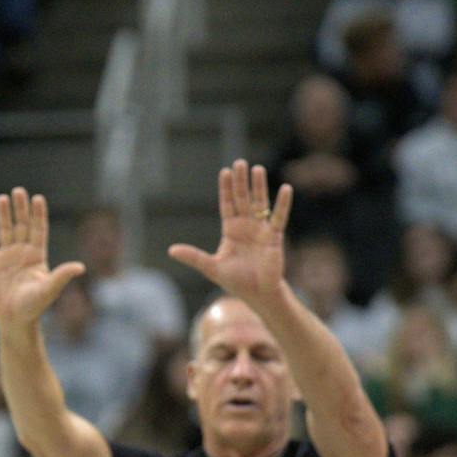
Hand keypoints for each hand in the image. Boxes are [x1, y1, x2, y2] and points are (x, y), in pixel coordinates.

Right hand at [0, 187, 85, 332]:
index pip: (39, 230)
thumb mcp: (49, 289)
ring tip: (2, 198)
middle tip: (19, 191)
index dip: (38, 214)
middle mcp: (23, 252)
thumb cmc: (34, 307)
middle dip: (21, 209)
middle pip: (22, 225)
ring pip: (5, 230)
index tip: (38, 198)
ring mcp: (7, 256)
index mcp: (38, 255)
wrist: (14, 319)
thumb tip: (81, 267)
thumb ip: (62, 276)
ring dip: (3, 214)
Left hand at [169, 160, 292, 304]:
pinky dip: (282, 204)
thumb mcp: (210, 267)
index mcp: (231, 230)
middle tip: (239, 162)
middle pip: (243, 199)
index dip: (225, 189)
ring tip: (257, 169)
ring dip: (258, 186)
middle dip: (240, 182)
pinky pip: (278, 217)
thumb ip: (193, 257)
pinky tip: (284, 188)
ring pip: (260, 203)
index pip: (227, 204)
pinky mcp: (274, 237)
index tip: (224, 171)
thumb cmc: (236, 281)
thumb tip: (171, 250)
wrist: (257, 294)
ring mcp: (261, 229)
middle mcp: (246, 226)